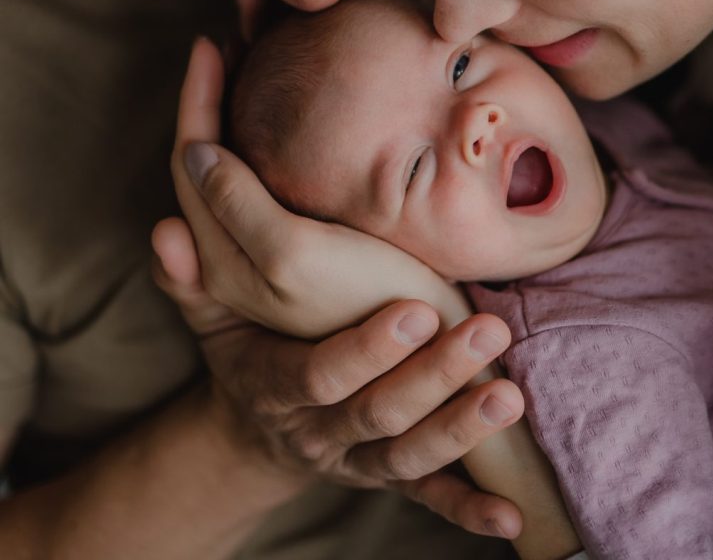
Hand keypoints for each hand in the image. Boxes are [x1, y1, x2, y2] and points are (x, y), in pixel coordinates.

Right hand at [153, 37, 525, 538]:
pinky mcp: (389, 479)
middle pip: (377, 414)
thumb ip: (190, 279)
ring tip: (509, 396)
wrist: (257, 430)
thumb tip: (166, 230)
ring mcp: (356, 462)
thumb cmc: (247, 352)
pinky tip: (511, 518)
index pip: (319, 376)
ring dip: (460, 431)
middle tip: (486, 332)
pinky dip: (468, 510)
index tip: (415, 311)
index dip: (365, 353)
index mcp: (275, 387)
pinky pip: (429, 499)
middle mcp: (319, 432)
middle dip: (433, 377)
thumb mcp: (212, 318)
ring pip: (408, 457)